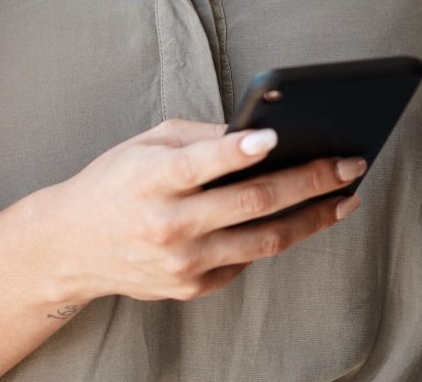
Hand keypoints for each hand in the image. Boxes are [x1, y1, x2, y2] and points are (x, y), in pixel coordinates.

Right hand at [23, 119, 364, 307]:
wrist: (70, 247)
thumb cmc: (118, 181)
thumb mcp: (147, 143)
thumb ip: (202, 138)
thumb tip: (265, 133)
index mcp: (152, 180)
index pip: (200, 164)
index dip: (238, 151)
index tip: (276, 135)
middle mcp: (168, 225)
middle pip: (252, 204)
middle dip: (310, 181)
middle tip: (351, 163)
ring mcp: (182, 262)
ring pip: (264, 241)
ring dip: (314, 217)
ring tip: (347, 197)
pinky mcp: (191, 287)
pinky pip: (247, 260)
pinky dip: (277, 236)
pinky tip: (304, 217)